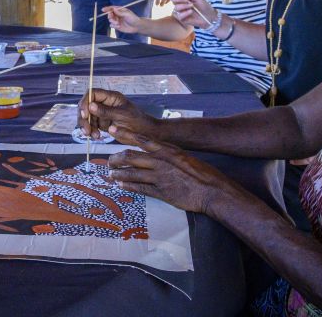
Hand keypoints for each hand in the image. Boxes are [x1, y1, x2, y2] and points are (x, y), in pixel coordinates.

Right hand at [78, 88, 158, 142]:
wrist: (145, 134)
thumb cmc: (137, 121)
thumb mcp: (122, 115)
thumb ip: (106, 111)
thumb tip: (90, 106)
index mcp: (111, 97)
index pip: (92, 94)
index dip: (85, 102)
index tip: (84, 114)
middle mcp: (105, 103)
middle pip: (86, 106)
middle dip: (84, 118)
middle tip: (86, 130)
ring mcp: (103, 113)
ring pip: (87, 117)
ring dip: (88, 126)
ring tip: (94, 136)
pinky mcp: (103, 123)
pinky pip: (92, 125)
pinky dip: (92, 131)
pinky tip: (97, 137)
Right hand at [104, 6, 141, 33]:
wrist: (137, 26)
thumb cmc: (133, 18)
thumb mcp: (127, 14)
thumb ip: (119, 12)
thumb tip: (113, 8)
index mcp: (120, 10)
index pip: (112, 8)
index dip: (107, 9)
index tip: (103, 10)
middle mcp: (117, 15)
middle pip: (109, 14)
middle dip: (110, 16)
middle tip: (113, 19)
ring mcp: (117, 20)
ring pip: (110, 20)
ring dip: (113, 22)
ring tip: (118, 23)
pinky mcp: (117, 26)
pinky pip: (112, 26)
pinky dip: (114, 26)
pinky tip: (119, 26)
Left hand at [107, 134, 224, 213]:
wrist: (212, 190)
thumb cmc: (200, 172)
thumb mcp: (183, 156)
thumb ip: (167, 153)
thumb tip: (155, 150)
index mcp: (167, 150)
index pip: (142, 139)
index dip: (125, 134)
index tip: (113, 130)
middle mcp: (161, 161)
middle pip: (131, 156)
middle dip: (116, 158)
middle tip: (109, 161)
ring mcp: (160, 177)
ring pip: (132, 173)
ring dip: (119, 174)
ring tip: (111, 175)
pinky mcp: (161, 192)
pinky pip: (140, 188)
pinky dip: (128, 186)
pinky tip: (121, 185)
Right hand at [170, 0, 216, 28]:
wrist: (209, 16)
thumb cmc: (204, 6)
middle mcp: (181, 4)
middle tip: (186, 0)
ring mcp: (181, 11)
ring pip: (176, 7)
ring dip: (184, 6)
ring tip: (192, 6)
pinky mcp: (182, 19)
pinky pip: (179, 15)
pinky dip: (185, 13)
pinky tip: (191, 12)